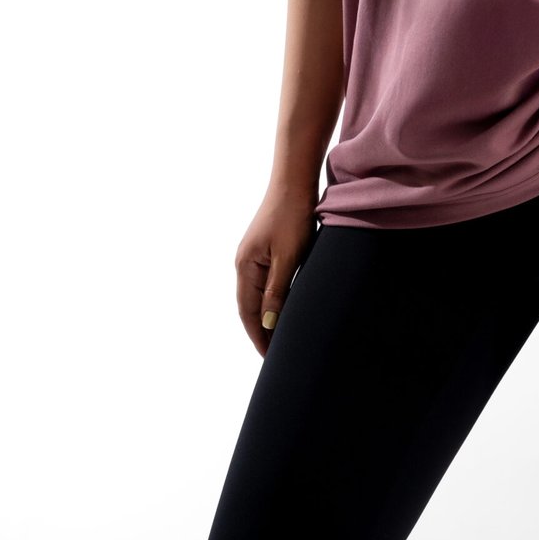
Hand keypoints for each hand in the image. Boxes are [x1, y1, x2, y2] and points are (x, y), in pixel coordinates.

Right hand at [235, 184, 318, 357]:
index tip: (270, 358)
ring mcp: (253, 255)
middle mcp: (244, 263)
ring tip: (280, 338)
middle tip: (276, 355)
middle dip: (261, 331)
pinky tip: (284, 307)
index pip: (248, 312)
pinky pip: (265, 282)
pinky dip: (272, 299)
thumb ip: (277, 291)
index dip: (259, 336)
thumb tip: (267, 324)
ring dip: (266, 316)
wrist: (295, 180)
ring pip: (257, 295)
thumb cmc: (293, 216)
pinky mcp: (265, 248)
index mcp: (245, 267)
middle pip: (249, 306)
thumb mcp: (288, 256)